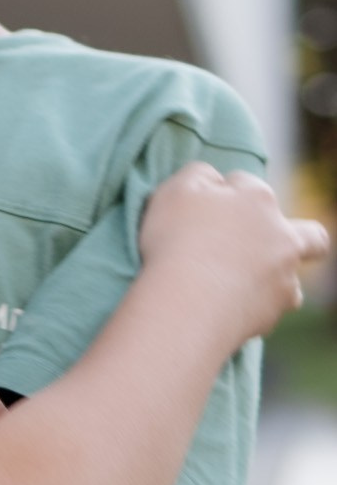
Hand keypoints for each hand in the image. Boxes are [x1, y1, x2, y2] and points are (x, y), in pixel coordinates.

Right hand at [139, 164, 327, 344]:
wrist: (185, 305)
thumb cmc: (175, 242)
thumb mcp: (174, 190)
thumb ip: (199, 174)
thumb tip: (215, 180)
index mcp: (257, 198)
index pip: (244, 184)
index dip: (222, 194)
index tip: (199, 210)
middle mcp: (282, 234)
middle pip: (309, 233)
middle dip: (295, 236)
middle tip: (264, 246)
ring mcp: (284, 274)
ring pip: (292, 273)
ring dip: (274, 275)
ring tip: (238, 284)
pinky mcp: (277, 309)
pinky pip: (276, 305)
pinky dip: (260, 304)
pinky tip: (233, 307)